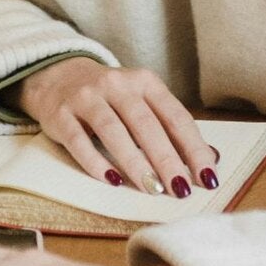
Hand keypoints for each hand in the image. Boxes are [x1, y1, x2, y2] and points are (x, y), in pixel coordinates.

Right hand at [18, 58, 216, 200]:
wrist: (57, 76)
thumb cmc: (110, 98)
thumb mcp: (141, 100)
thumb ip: (168, 126)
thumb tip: (208, 158)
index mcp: (144, 82)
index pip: (175, 116)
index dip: (193, 147)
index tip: (206, 175)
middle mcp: (117, 85)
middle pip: (146, 124)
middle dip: (166, 159)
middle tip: (180, 188)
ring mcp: (87, 97)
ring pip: (113, 131)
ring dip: (135, 162)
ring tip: (152, 188)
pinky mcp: (61, 114)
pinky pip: (79, 140)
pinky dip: (95, 162)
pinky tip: (112, 181)